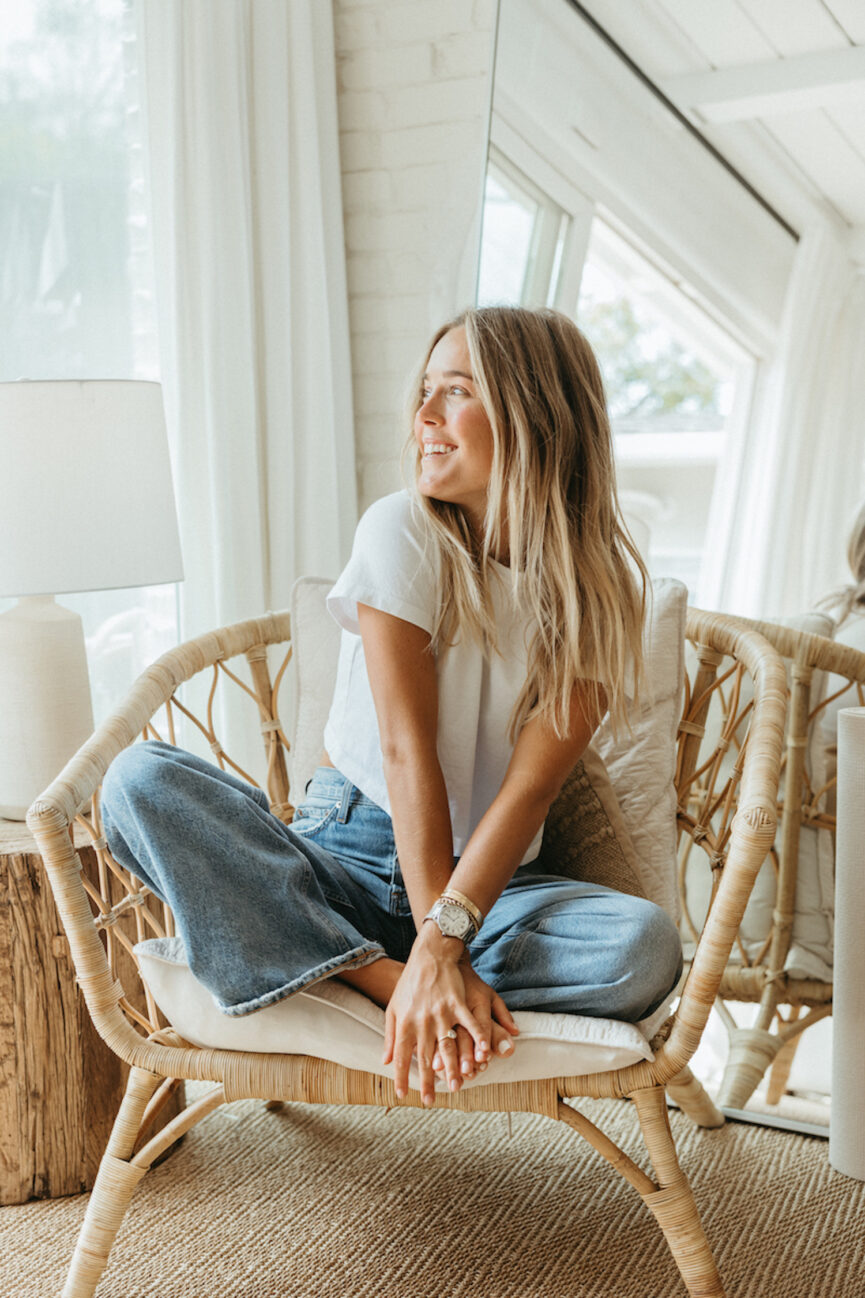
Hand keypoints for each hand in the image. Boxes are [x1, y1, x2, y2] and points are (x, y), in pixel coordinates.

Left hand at [383, 924, 486, 1105]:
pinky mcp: (458, 1004)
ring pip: (448, 1046)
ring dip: (453, 1068)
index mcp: (405, 1023)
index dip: (401, 1076)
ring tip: (456, 1086)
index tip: (402, 1095)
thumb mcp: (394, 1007)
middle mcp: (422, 1021)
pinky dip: (477, 1040)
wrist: (429, 955)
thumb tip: (385, 1060)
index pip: (400, 1055)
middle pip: (425, 1057)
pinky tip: (483, 1055)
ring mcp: (441, 1013)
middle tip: (429, 1101)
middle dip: (427, 1081)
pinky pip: (469, 1025)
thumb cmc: (410, 983)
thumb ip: (390, 1035)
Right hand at [432, 962, 518, 1076]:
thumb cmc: (470, 984)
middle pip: (463, 1034)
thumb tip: (516, 1034)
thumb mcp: (489, 995)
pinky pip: (430, 1033)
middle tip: (467, 1072)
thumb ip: (503, 1015)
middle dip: (465, 1055)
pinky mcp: (429, 1013)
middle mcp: (460, 1006)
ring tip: (448, 1074)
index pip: (482, 1023)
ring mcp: (443, 1010)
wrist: (440, 962)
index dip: (483, 1041)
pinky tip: (432, 1063)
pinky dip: (432, 1049)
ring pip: (445, 1037)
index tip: (484, 1058)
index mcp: (478, 1000)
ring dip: (447, 1058)